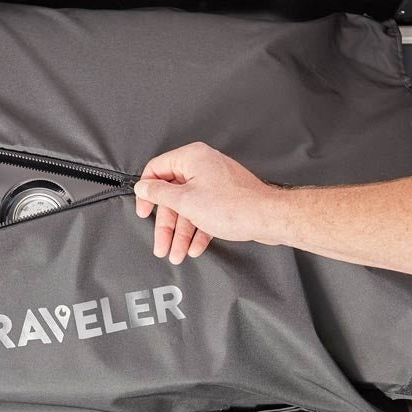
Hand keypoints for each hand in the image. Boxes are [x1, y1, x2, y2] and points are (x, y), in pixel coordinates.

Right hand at [133, 142, 285, 262]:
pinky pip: (204, 213)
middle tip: (161, 245)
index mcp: (191, 158)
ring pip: (189, 209)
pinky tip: (194, 248)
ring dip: (181, 234)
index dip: (146, 193)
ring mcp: (215, 183)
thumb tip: (143, 187)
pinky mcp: (225, 198)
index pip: (156, 170)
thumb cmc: (234, 206)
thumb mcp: (186, 202)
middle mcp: (202, 166)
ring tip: (177, 254)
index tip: (144, 211)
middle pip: (172, 196)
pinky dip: (197, 231)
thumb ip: (159, 194)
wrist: (268, 218)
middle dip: (167, 226)